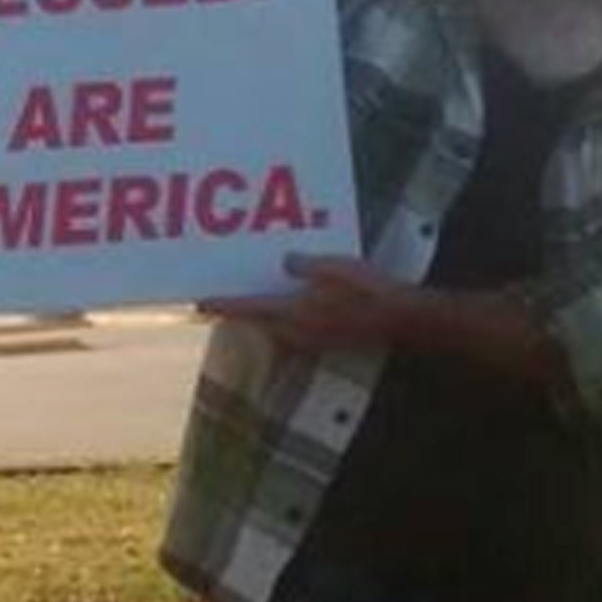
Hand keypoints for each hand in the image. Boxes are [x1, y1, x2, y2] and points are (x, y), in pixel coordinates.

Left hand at [198, 253, 423, 354]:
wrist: (402, 318)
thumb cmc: (369, 292)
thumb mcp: (334, 268)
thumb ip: (303, 265)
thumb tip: (285, 261)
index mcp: (294, 314)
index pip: (249, 310)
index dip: (223, 306)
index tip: (200, 303)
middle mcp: (298, 332)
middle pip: (257, 321)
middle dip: (239, 310)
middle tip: (220, 298)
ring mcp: (312, 339)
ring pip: (275, 326)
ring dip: (261, 314)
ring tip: (251, 297)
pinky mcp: (326, 340)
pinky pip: (293, 328)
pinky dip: (283, 316)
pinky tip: (289, 302)